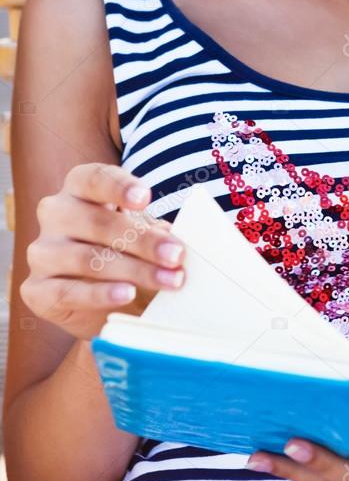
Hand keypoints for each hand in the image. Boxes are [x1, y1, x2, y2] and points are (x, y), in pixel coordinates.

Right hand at [20, 162, 185, 340]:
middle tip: (177, 255)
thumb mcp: (145, 236)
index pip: (95, 178)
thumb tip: (179, 238)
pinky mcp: (36, 290)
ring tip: (168, 280)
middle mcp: (56, 213)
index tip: (146, 197)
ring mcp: (42, 251)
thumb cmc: (128, 254)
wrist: (105, 302)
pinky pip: (68, 291)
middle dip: (143, 240)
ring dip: (133, 270)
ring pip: (86, 258)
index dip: (119, 186)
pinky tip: (127, 294)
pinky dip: (100, 294)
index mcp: (80, 189)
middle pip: (97, 222)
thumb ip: (157, 232)